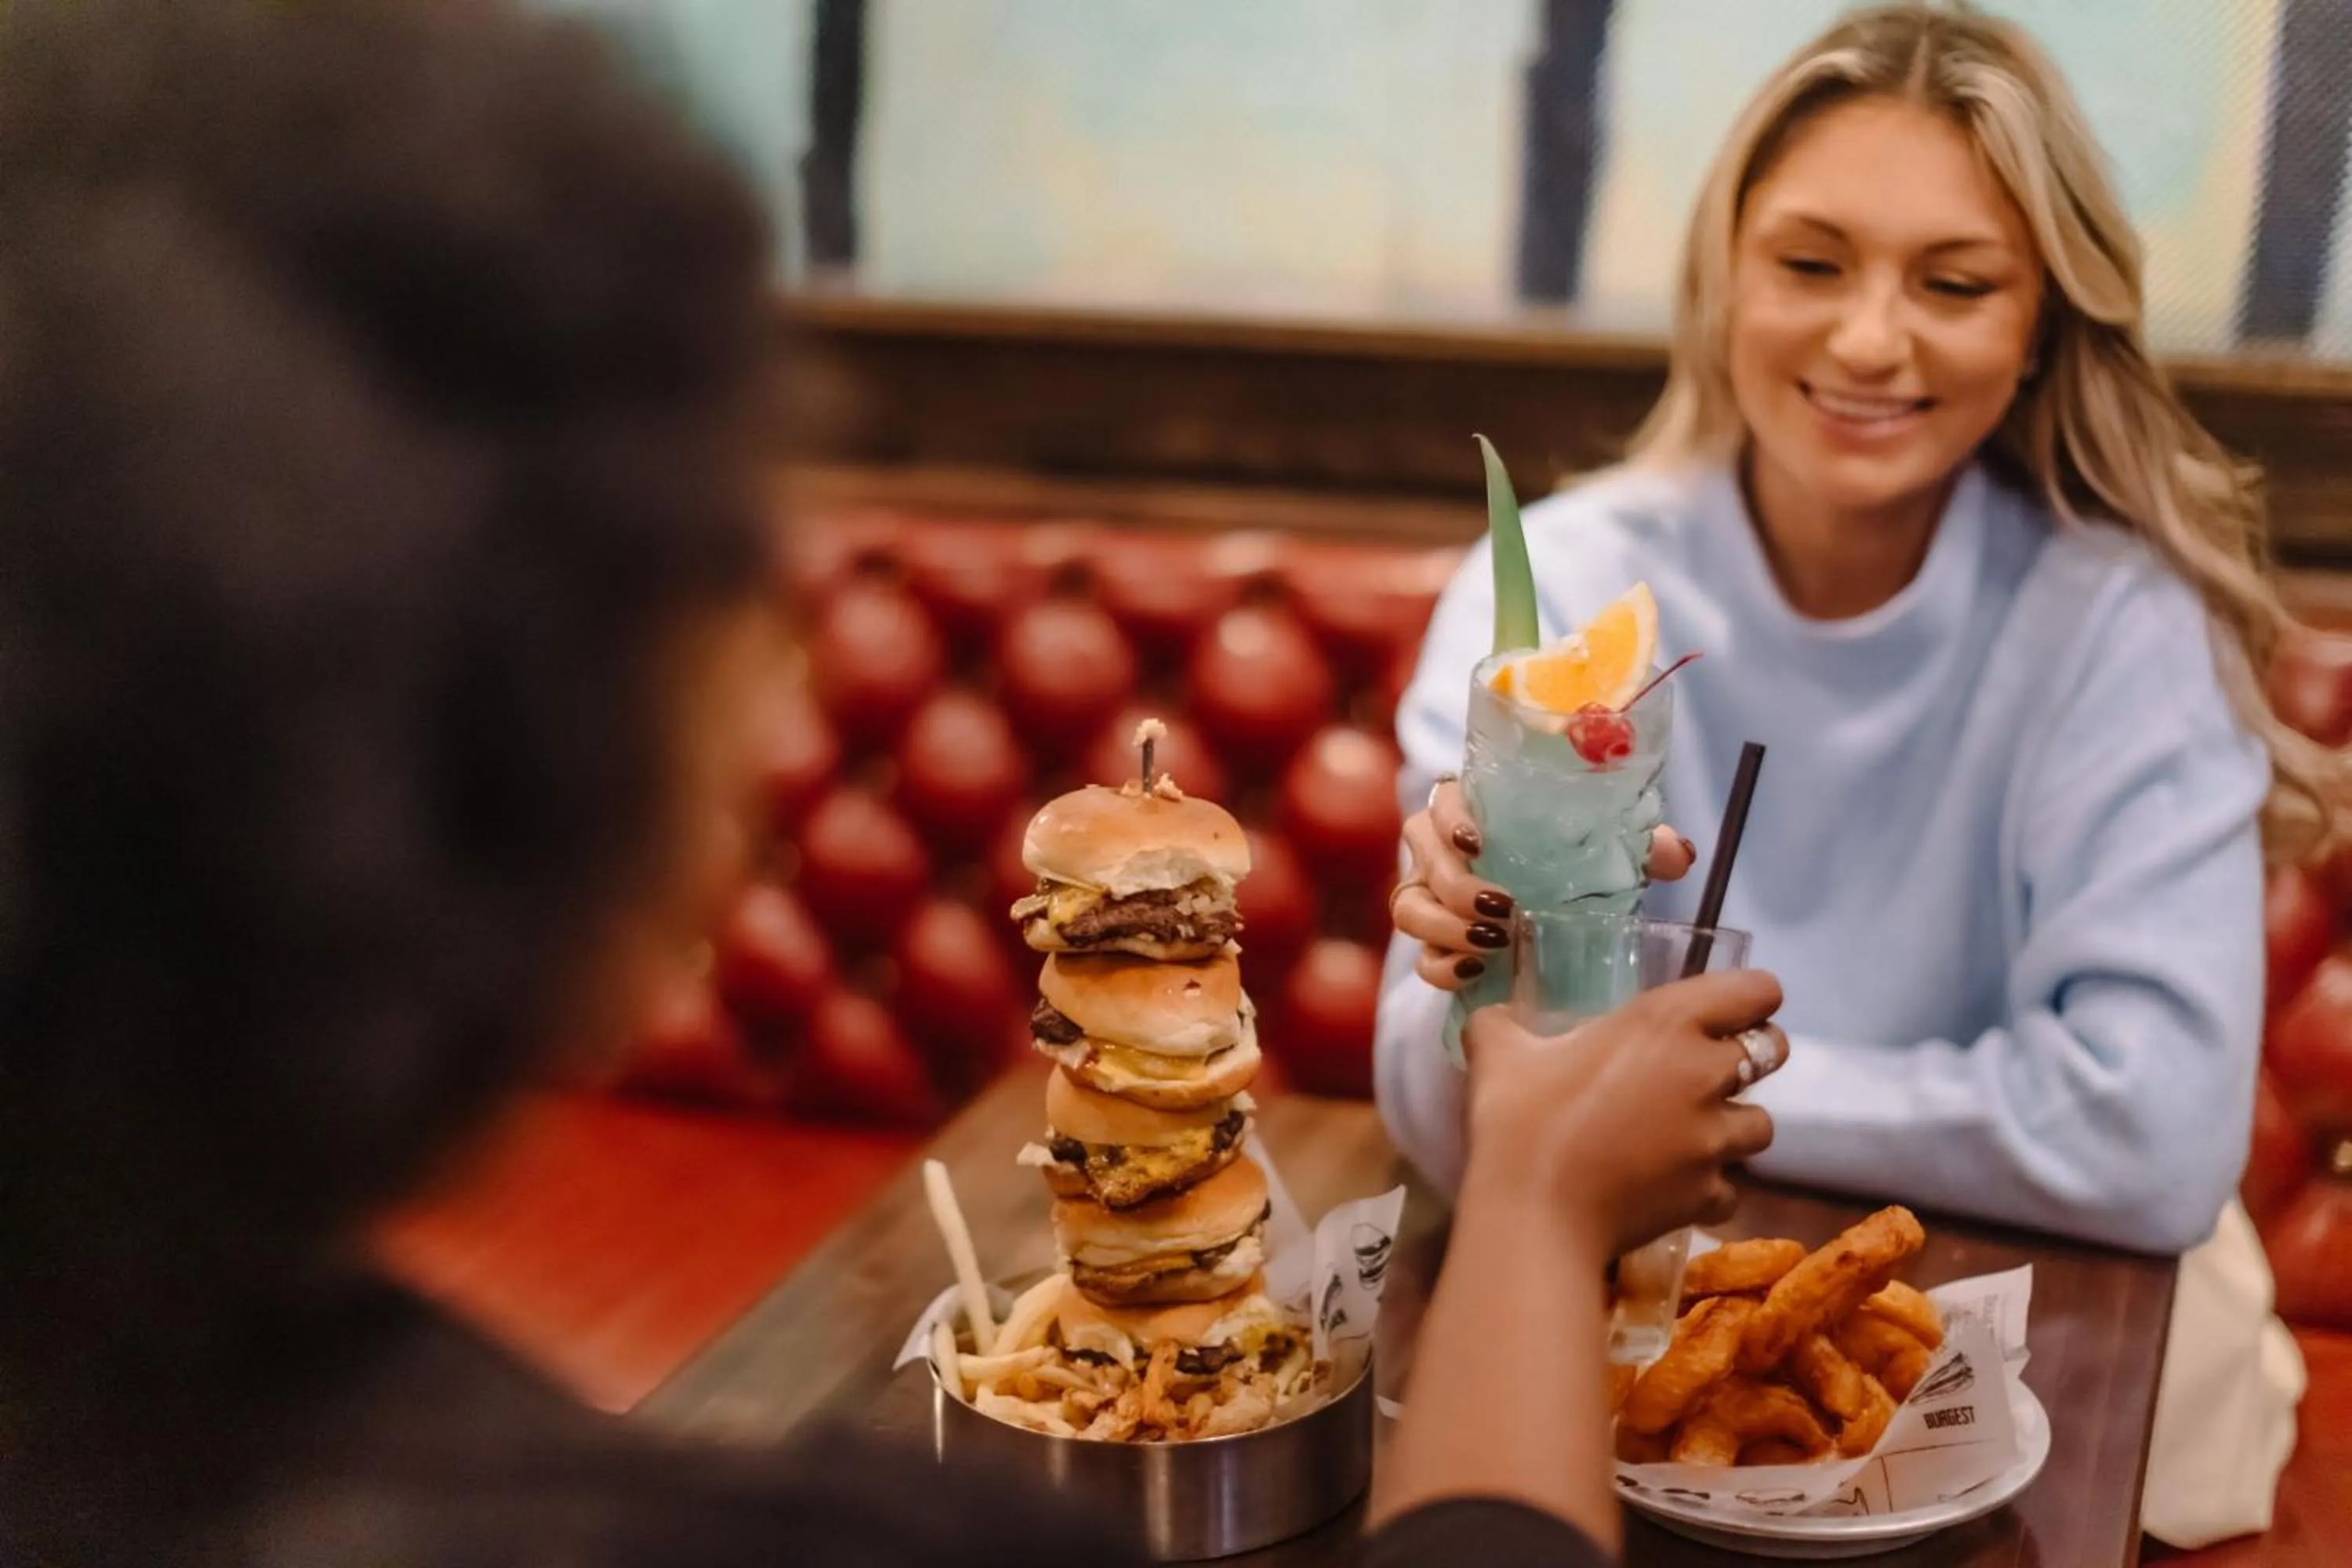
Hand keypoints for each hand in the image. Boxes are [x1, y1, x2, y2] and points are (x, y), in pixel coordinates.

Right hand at [1392, 777, 1693, 990]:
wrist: (1559, 922)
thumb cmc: (1576, 866)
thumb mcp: (1611, 852)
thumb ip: (1643, 844)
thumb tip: (1679, 854)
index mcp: (1476, 812)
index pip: (1443, 798)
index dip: (1451, 818)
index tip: (1478, 841)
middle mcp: (1442, 851)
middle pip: (1422, 856)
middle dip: (1455, 885)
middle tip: (1502, 908)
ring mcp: (1430, 899)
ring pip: (1410, 908)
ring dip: (1446, 927)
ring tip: (1491, 944)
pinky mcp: (1433, 946)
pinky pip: (1421, 958)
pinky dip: (1442, 968)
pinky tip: (1474, 972)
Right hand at [1458, 970, 1784, 1256]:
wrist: (1535, 1213)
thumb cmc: (1520, 1119)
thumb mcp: (1498, 1053)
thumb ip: (1503, 1025)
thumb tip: (1496, 1019)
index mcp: (1666, 1022)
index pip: (1757, 990)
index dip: (1750, 997)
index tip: (1721, 1011)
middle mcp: (1706, 1074)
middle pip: (1773, 1050)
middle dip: (1750, 1055)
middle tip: (1703, 1067)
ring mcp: (1715, 1140)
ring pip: (1761, 1124)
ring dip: (1734, 1123)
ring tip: (1692, 1132)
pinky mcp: (1709, 1194)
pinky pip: (1730, 1186)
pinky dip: (1709, 1186)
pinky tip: (1674, 1187)